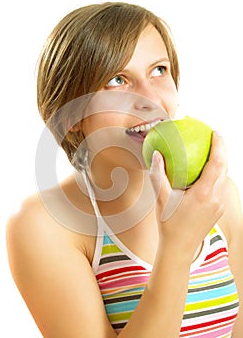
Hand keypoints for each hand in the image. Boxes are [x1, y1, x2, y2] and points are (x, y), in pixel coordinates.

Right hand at [149, 132, 227, 260]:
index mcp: (204, 194)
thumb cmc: (169, 225)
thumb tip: (156, 155)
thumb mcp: (161, 199)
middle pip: (225, 168)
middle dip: (222, 150)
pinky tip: (204, 173)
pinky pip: (220, 187)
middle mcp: (216, 198)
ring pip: (224, 177)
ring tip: (210, 151)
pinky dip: (215, 175)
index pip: (217, 164)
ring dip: (220, 163)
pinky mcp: (218, 210)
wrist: (179, 248)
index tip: (215, 133)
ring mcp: (219, 205)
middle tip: (213, 137)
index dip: (219, 146)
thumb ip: (158, 175)